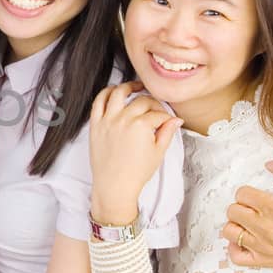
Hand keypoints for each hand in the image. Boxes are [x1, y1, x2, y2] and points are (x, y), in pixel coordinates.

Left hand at [87, 83, 181, 223]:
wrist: (115, 185)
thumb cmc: (136, 172)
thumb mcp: (158, 152)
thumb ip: (167, 132)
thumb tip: (176, 119)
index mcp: (141, 126)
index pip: (158, 114)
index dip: (166, 116)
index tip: (168, 120)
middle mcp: (123, 119)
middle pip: (142, 101)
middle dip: (153, 103)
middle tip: (156, 109)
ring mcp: (108, 120)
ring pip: (119, 93)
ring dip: (129, 87)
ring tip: (136, 87)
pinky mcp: (95, 124)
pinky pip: (98, 101)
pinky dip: (106, 93)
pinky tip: (115, 92)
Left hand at [224, 159, 272, 270]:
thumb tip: (269, 164)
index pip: (242, 194)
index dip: (247, 191)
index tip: (256, 195)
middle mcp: (268, 228)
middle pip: (233, 212)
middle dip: (241, 206)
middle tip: (253, 207)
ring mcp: (265, 247)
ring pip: (230, 232)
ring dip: (237, 224)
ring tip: (248, 222)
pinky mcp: (267, 260)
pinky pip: (237, 257)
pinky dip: (235, 247)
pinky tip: (246, 239)